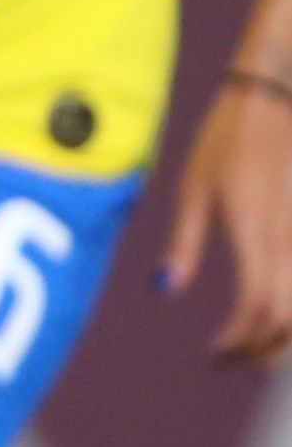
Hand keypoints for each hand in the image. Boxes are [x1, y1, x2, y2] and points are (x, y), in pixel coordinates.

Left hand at [160, 78, 291, 364]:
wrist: (281, 89)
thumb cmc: (231, 134)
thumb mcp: (194, 187)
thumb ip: (184, 243)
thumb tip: (165, 290)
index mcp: (256, 233)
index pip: (258, 311)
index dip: (238, 343)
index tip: (215, 354)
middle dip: (264, 349)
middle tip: (234, 357)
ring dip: (287, 335)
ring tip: (254, 341)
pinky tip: (275, 307)